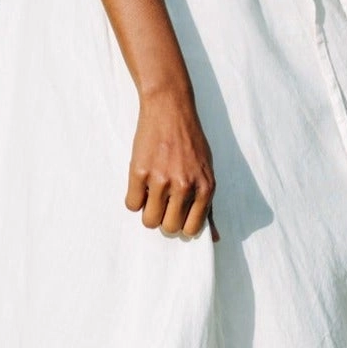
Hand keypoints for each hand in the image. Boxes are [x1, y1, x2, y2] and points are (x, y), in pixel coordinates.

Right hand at [126, 89, 219, 242]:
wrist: (169, 109)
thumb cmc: (191, 141)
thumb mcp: (207, 172)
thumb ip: (209, 206)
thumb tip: (215, 238)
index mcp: (205, 187)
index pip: (191, 229)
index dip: (181, 224)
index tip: (177, 212)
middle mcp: (184, 186)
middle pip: (168, 228)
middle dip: (164, 219)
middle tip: (163, 202)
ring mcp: (161, 179)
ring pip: (149, 220)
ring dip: (148, 211)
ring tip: (151, 193)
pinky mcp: (139, 171)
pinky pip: (131, 204)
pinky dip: (134, 198)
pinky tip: (141, 183)